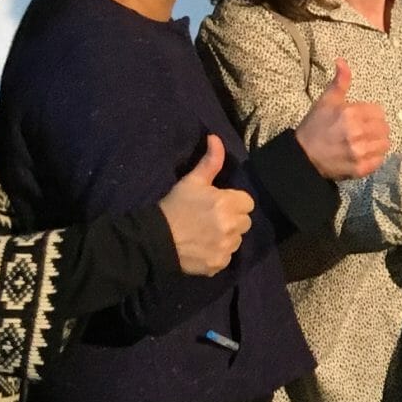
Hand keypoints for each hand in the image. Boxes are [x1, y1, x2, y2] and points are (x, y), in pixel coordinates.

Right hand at [156, 136, 253, 276]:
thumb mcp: (191, 182)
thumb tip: (216, 138)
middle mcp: (232, 226)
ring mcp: (226, 247)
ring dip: (226, 236)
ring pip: (237, 240)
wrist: (155, 239)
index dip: (233, 202)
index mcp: (228, 204)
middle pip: (245, 222)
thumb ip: (210, 162)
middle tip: (210, 219)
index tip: (217, 204)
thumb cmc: (174, 206)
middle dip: (232, 219)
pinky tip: (202, 247)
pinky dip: (217, 253)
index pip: (247, 203)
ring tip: (205, 233)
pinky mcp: (219, 264)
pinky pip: (227, 256)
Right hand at [296, 61, 390, 179]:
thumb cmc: (314, 126)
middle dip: (377, 128)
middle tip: (366, 131)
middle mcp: (357, 132)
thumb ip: (340, 82)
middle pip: (384, 128)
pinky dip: (375, 157)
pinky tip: (365, 154)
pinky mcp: (360, 168)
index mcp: (350, 114)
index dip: (372, 115)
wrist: (302, 156)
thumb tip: (342, 60)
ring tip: (367, 143)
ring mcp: (359, 152)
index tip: (364, 118)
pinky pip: (379, 160)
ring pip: (385, 144)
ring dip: (378, 142)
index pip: (379, 112)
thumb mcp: (326, 101)